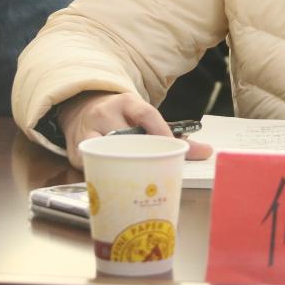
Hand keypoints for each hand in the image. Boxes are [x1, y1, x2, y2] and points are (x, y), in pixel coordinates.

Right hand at [57, 91, 211, 168]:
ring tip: (140, 179)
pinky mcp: (77, 149)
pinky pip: (92, 163)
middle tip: (159, 168)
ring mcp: (88, 130)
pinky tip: (118, 182)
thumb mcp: (143, 117)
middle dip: (143, 152)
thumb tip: (207, 152)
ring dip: (124, 165)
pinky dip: (105, 173)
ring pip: (106, 149)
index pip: (146, 113)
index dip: (161, 130)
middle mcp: (105, 113)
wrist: (82, 108)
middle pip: (126, 134)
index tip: (175, 146)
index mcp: (126, 102)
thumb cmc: (122, 118)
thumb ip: (172, 135)